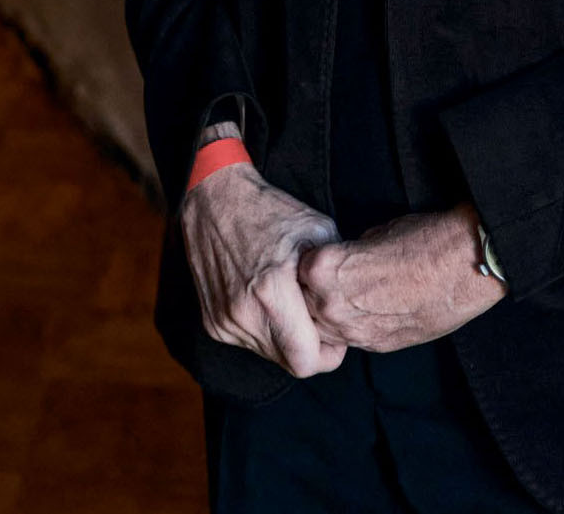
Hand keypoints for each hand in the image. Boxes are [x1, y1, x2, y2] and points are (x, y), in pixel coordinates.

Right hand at [179, 160, 347, 377]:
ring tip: (292, 302)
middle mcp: (242, 314)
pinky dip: (266, 330)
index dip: (329, 354)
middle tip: (318, 317)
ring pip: (270, 355)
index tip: (335, 332)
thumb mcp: (317, 230)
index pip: (306, 361)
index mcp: (270, 291)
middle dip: (311, 348)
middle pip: (290, 363)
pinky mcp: (213, 323)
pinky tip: (270, 300)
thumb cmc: (271, 210)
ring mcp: (224, 322)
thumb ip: (335, 275)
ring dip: (286, 339)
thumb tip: (350, 305)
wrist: (215, 200)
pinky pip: (250, 343)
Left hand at [295, 202, 507, 353]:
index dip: (311, 264)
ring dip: (331, 315)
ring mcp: (353, 331)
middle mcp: (331, 305)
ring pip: (323, 329)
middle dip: (314, 293)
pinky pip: (350, 340)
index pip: (297, 271)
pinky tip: (372, 309)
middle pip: (303, 306)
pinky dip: (355, 327)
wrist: (463, 266)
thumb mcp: (373, 234)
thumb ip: (348, 255)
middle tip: (336, 279)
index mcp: (324, 270)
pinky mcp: (376, 345)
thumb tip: (343, 262)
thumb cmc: (422, 240)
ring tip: (353, 296)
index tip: (323, 259)